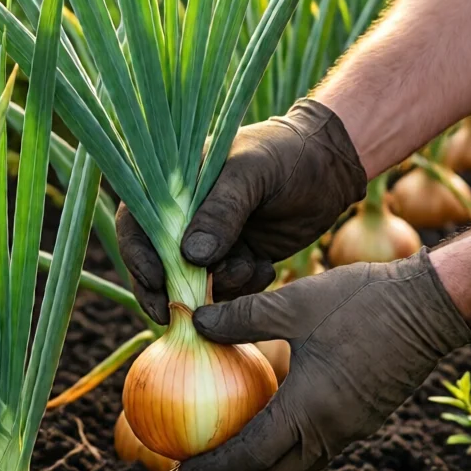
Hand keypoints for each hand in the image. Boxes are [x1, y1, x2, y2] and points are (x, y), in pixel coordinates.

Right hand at [115, 99, 365, 323]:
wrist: (333, 167)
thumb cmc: (288, 155)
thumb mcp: (252, 173)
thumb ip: (221, 211)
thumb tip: (189, 257)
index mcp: (177, 185)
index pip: (138, 222)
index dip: (137, 254)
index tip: (156, 280)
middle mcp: (188, 216)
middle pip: (157, 262)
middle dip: (168, 290)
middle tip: (179, 315)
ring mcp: (213, 240)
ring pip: (196, 283)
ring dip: (219, 288)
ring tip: (252, 266)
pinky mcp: (238, 259)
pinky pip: (228, 290)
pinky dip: (244, 288)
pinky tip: (266, 267)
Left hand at [177, 251, 470, 470]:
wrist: (432, 306)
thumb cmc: (362, 301)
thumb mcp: (294, 302)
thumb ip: (241, 316)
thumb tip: (195, 321)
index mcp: (309, 410)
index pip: (250, 457)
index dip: (213, 470)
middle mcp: (330, 432)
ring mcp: (351, 429)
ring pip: (297, 466)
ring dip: (260, 470)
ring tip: (227, 459)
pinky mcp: (363, 418)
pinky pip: (316, 449)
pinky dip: (285, 451)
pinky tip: (268, 426)